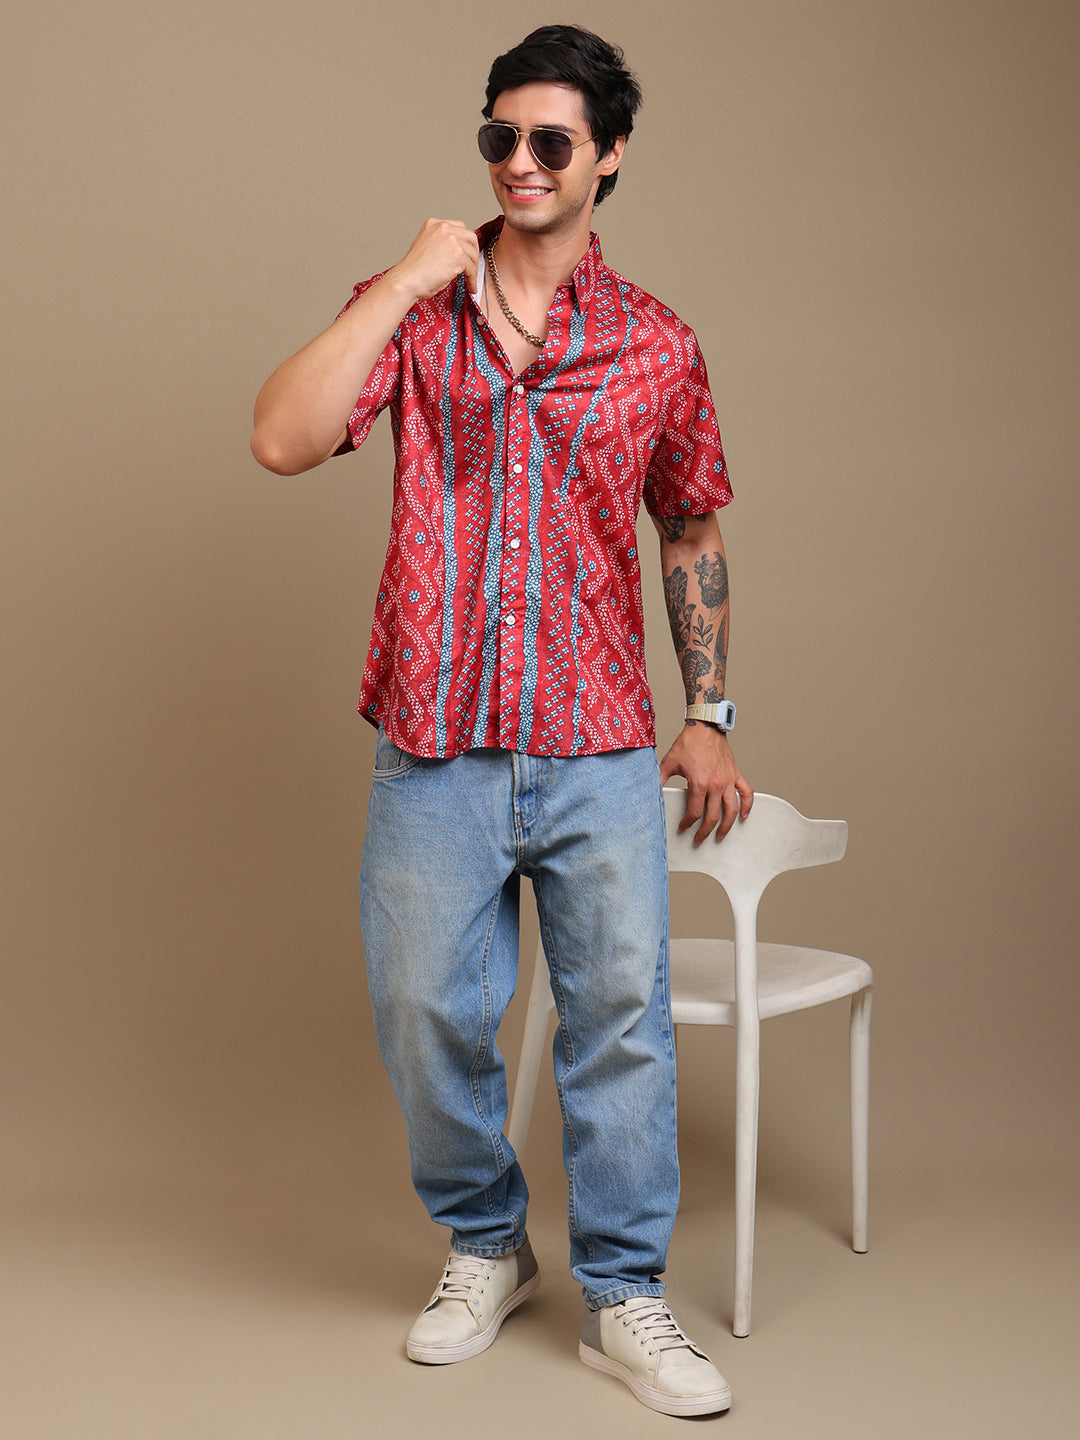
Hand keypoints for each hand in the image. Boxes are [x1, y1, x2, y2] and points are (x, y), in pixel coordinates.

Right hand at [389, 218, 479, 301]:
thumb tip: (460, 254)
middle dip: (473, 254)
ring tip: (470, 281)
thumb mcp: (427, 248)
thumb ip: (442, 244)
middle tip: (472, 268)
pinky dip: (473, 279)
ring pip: (473, 254)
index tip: (467, 255)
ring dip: (474, 270)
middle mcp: (443, 228)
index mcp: (434, 224)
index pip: (460, 227)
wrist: (405, 281)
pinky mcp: (457, 255)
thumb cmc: (413, 272)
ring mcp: (451, 240)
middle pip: (470, 237)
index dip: (466, 243)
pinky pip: (471, 268)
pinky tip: (470, 287)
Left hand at [659, 724, 752, 843]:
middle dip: (705, 831)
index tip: (683, 827)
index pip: (694, 812)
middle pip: (713, 816)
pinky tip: (743, 816)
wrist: (705, 726)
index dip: (687, 823)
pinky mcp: (735, 773)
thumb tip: (650, 791)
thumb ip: (660, 778)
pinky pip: (746, 792)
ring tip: (721, 835)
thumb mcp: (669, 762)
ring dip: (727, 825)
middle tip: (699, 840)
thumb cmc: (688, 742)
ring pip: (732, 809)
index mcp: (699, 783)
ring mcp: (727, 780)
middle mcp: (716, 784)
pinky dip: (747, 806)